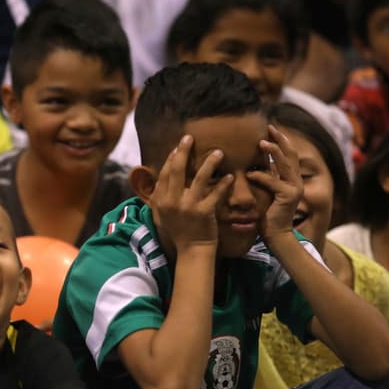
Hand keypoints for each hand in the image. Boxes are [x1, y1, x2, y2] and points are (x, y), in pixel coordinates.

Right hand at [149, 135, 233, 252]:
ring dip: (209, 162)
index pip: (165, 173)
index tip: (178, 146)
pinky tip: (229, 175)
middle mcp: (172, 201)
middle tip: (190, 137)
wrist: (192, 250)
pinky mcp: (204, 212)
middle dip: (183, 151)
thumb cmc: (178, 232)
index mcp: (161, 200)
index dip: (171, 157)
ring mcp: (189, 206)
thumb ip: (159, 196)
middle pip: (177, 170)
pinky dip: (223, 184)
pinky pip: (216, 193)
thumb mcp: (161, 215)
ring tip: (218, 152)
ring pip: (199, 178)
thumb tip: (159, 177)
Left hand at [246, 125, 302, 240]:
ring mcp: (294, 188)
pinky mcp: (288, 197)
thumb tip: (254, 163)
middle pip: (290, 154)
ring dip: (273, 152)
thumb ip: (266, 177)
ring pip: (285, 164)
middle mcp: (296, 181)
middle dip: (280, 139)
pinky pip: (273, 182)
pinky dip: (261, 176)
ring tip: (261, 143)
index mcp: (291, 178)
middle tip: (269, 127)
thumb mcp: (267, 191)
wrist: (276, 235)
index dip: (281, 140)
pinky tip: (249, 174)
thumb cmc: (267, 215)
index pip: (289, 154)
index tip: (270, 128)